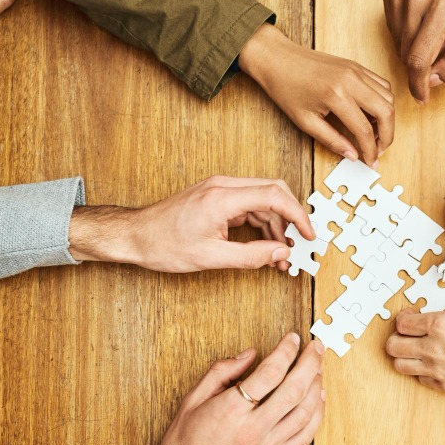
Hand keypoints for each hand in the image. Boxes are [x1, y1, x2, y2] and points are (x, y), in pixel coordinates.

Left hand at [68, 175, 316, 271]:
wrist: (134, 235)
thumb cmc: (163, 245)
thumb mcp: (211, 258)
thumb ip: (251, 256)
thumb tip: (281, 254)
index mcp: (222, 197)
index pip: (274, 196)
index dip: (298, 215)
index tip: (310, 234)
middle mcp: (223, 186)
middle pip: (273, 193)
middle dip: (291, 219)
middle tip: (301, 244)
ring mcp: (220, 189)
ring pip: (264, 201)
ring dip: (277, 227)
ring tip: (281, 257)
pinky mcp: (217, 197)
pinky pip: (250, 206)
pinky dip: (262, 225)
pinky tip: (266, 247)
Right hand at [99, 334, 325, 444]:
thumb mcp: (191, 402)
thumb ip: (221, 373)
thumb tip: (250, 355)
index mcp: (231, 410)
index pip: (270, 372)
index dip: (286, 351)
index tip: (293, 338)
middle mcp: (253, 429)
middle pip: (295, 388)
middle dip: (311, 363)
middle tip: (317, 347)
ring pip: (305, 412)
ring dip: (317, 386)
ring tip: (320, 368)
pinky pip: (305, 436)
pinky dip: (317, 415)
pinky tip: (319, 400)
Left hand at [238, 24, 393, 165]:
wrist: (278, 58)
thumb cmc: (286, 88)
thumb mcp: (305, 121)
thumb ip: (332, 140)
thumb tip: (352, 155)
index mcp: (335, 95)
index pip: (364, 130)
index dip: (370, 151)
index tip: (371, 162)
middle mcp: (351, 80)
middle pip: (386, 112)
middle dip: (387, 136)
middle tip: (379, 151)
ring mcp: (356, 70)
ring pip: (388, 97)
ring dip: (387, 119)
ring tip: (375, 134)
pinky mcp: (357, 66)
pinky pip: (382, 84)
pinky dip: (383, 102)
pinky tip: (372, 115)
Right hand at [382, 0, 444, 102]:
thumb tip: (430, 82)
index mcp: (441, 8)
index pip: (418, 59)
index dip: (418, 84)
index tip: (421, 99)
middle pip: (406, 55)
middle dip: (421, 64)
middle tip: (442, 50)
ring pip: (397, 44)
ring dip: (413, 49)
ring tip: (434, 34)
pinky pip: (392, 30)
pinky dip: (406, 35)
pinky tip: (422, 23)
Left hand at [387, 287, 444, 400]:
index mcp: (438, 325)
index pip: (403, 323)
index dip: (402, 317)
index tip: (410, 315)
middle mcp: (431, 348)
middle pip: (393, 345)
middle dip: (396, 337)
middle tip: (406, 333)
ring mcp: (435, 369)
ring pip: (400, 365)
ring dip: (402, 356)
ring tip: (414, 350)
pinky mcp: (443, 385)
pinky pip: (420, 379)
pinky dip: (420, 372)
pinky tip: (432, 364)